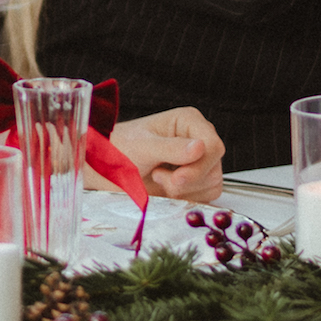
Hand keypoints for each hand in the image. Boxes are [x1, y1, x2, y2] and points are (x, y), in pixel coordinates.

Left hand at [103, 106, 223, 201]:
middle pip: (214, 168)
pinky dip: (185, 198)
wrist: (107, 170)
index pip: (214, 146)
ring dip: (184, 190)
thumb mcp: (142, 147)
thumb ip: (170, 148)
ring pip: (212, 184)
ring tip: (158, 178)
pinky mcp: (194, 182)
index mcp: (189, 122)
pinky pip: (205, 197)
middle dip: (187, 181)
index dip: (199, 166)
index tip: (177, 177)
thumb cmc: (120, 151)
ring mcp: (198, 162)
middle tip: (159, 176)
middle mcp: (198, 139)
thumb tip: (200, 148)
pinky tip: (164, 190)